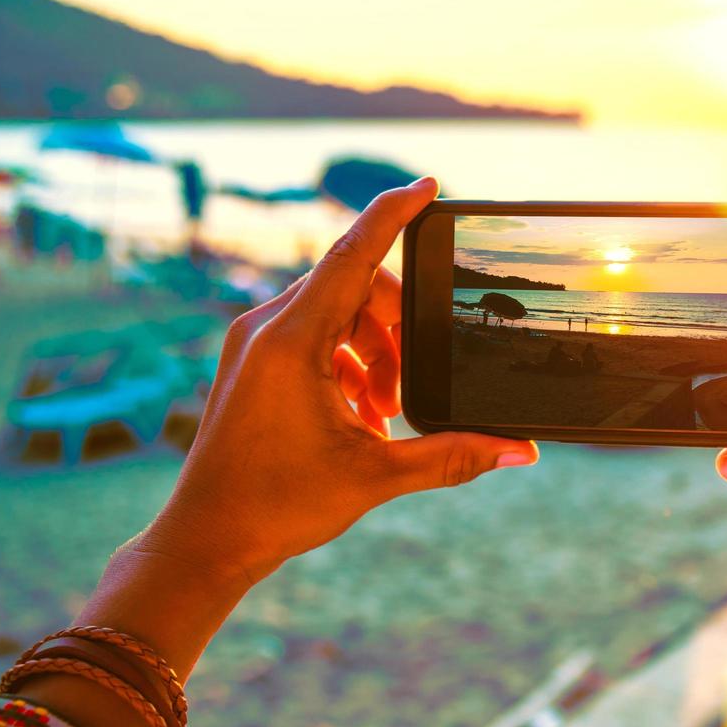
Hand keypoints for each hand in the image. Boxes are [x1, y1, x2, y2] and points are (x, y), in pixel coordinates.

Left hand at [142, 177, 537, 584]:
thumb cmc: (277, 505)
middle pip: (354, 287)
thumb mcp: (377, 477)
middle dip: (397, 328)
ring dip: (375, 351)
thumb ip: (453, 456)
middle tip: (410, 388)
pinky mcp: (252, 361)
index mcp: (291, 340)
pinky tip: (360, 414)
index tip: (429, 186)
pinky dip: (347, 362)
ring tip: (384, 411)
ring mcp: (255, 343)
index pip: (354, 253)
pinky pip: (312, 335)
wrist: (205, 540)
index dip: (394, 214)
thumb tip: (520, 450)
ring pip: (336, 313)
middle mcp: (266, 327)